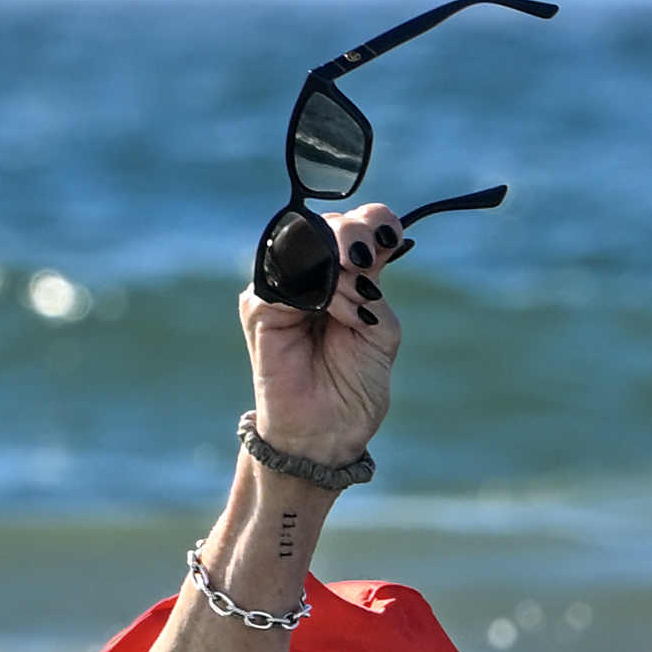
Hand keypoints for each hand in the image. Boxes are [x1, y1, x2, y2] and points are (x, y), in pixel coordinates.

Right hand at [240, 204, 407, 453]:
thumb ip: (372, 283)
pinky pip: (286, 282)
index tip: (393, 236)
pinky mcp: (258, 308)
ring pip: (303, 245)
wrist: (329, 429)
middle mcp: (307, 274)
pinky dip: (323, 294)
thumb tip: (367, 246)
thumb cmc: (354, 382)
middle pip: (325, 225)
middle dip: (354, 234)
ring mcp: (280, 289)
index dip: (373, 221)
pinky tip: (343, 314)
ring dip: (339, 268)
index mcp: (340, 273)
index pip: (352, 226)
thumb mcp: (379, 326)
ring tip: (359, 302)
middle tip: (368, 259)